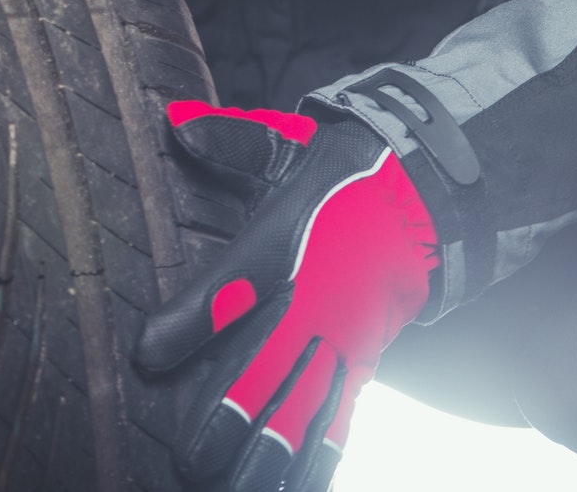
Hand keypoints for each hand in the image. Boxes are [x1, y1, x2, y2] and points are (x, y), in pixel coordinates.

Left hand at [137, 103, 438, 491]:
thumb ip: (234, 140)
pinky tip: (294, 490)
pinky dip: (317, 460)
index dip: (190, 323)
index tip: (146, 352)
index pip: (231, 289)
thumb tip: (177, 122)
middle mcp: (317, 304)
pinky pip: (339, 420)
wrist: (431, 194)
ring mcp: (344, 340)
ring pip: (306, 411)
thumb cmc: (344, 174)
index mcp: (287, 248)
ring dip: (271, 457)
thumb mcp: (289, 146)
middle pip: (271, 372)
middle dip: (232, 420)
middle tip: (191, 461)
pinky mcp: (362, 362)